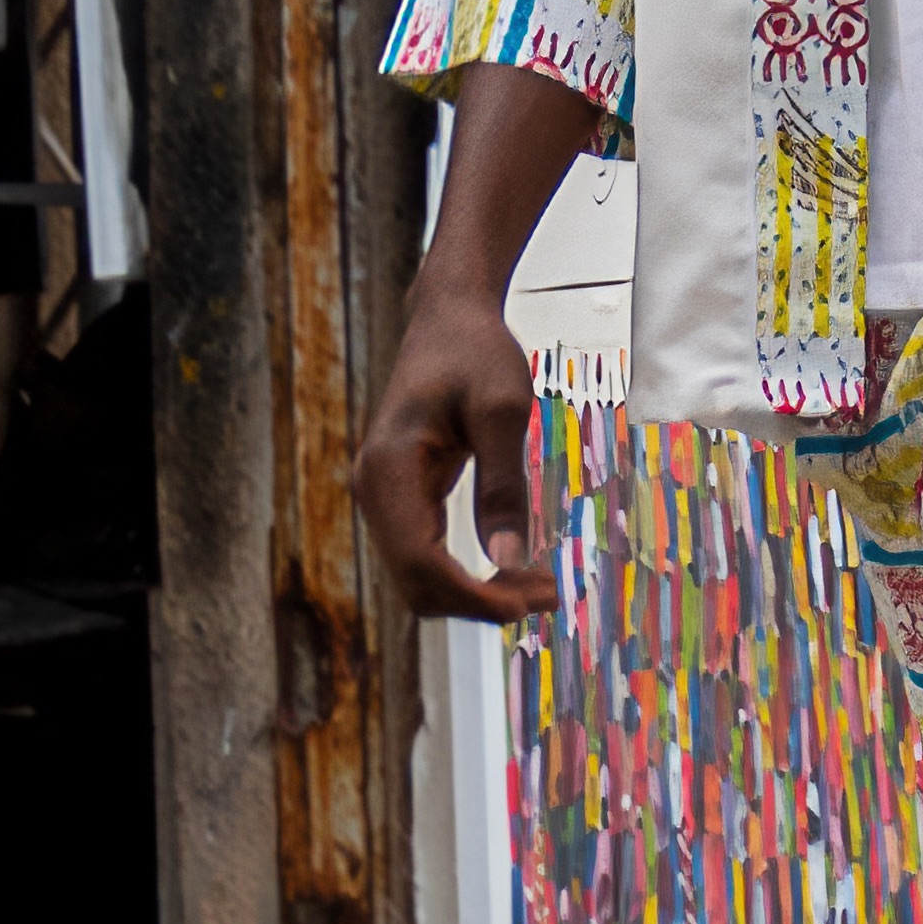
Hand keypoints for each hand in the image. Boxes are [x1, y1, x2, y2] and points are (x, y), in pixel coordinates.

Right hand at [354, 267, 553, 627]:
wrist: (448, 320)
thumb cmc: (476, 354)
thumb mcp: (503, 412)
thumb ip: (503, 486)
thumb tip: (509, 559)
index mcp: (390, 469)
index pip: (421, 562)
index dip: (473, 596)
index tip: (529, 603)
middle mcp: (374, 491)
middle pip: (416, 584)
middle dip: (479, 603)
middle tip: (548, 596)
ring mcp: (382, 499)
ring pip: (418, 580)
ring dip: (475, 596)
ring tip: (539, 588)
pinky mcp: (399, 501)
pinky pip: (425, 558)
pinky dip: (467, 576)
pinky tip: (512, 572)